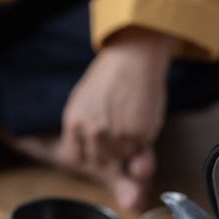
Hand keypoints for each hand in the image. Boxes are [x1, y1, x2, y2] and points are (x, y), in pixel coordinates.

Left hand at [59, 26, 174, 210]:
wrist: (134, 57)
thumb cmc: (109, 76)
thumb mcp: (84, 101)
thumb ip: (82, 131)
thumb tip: (79, 154)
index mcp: (74, 121)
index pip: (76, 158)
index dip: (88, 156)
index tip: (97, 149)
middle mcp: (94, 131)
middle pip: (100, 161)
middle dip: (109, 152)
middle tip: (118, 131)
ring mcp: (118, 134)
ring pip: (122, 157)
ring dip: (128, 147)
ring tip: (130, 120)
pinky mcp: (140, 134)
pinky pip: (141, 149)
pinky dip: (143, 140)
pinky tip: (141, 118)